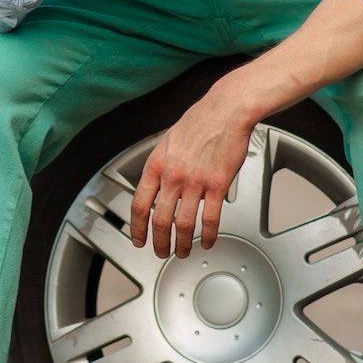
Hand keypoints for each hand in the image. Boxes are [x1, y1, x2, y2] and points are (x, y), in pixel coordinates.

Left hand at [130, 87, 256, 258]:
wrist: (226, 110)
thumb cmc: (200, 122)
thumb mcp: (168, 143)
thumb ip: (162, 167)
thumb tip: (159, 188)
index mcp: (156, 165)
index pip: (139, 204)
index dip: (136, 227)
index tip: (138, 238)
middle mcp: (173, 175)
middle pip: (159, 220)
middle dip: (158, 243)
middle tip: (161, 252)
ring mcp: (195, 182)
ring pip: (184, 225)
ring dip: (183, 244)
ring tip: (184, 251)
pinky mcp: (217, 185)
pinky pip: (210, 218)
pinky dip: (209, 235)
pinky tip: (209, 241)